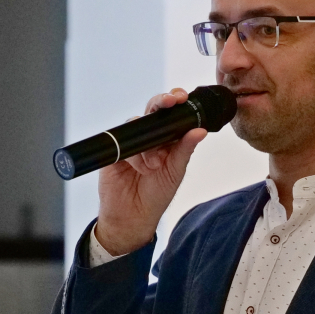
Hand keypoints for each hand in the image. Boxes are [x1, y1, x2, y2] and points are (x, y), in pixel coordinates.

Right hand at [94, 89, 207, 256]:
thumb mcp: (176, 171)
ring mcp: (130, 142)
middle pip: (153, 111)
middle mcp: (149, 138)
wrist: (133, 217)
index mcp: (167, 139)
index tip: (181, 96)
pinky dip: (134, 155)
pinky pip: (123, 142)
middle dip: (162, 102)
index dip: (175, 101)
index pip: (171, 114)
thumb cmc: (156, 195)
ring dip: (149, 145)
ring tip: (154, 166)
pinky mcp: (115, 151)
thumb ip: (185, 149)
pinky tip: (140, 169)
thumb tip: (199, 131)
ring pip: (137, 125)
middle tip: (172, 101)